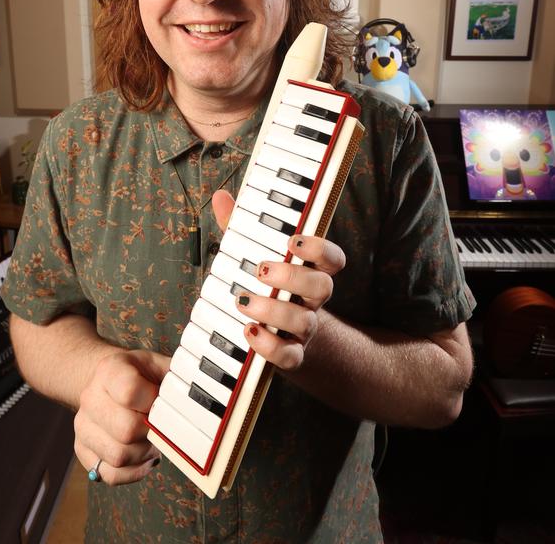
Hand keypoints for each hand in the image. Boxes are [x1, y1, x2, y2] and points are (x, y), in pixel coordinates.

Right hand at [74, 348, 170, 484]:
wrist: (108, 381)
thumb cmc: (140, 375)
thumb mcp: (157, 365)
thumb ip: (176, 378)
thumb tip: (201, 399)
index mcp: (109, 369)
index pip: (129, 391)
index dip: (153, 401)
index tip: (161, 400)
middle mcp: (90, 397)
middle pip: (126, 429)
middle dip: (151, 431)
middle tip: (160, 424)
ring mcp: (82, 425)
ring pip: (118, 456)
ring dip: (143, 453)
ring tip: (151, 439)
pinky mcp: (82, 449)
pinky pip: (110, 474)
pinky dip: (133, 471)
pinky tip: (143, 456)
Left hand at [212, 189, 345, 371]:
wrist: (286, 338)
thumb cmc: (269, 287)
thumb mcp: (256, 255)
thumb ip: (241, 228)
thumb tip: (221, 197)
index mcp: (311, 272)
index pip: (333, 259)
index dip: (319, 249)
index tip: (291, 241)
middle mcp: (313, 301)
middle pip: (323, 287)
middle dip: (292, 277)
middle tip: (261, 269)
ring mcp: (305, 330)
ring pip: (304, 322)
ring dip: (273, 310)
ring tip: (242, 300)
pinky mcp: (292, 355)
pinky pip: (290, 356)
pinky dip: (269, 346)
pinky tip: (248, 330)